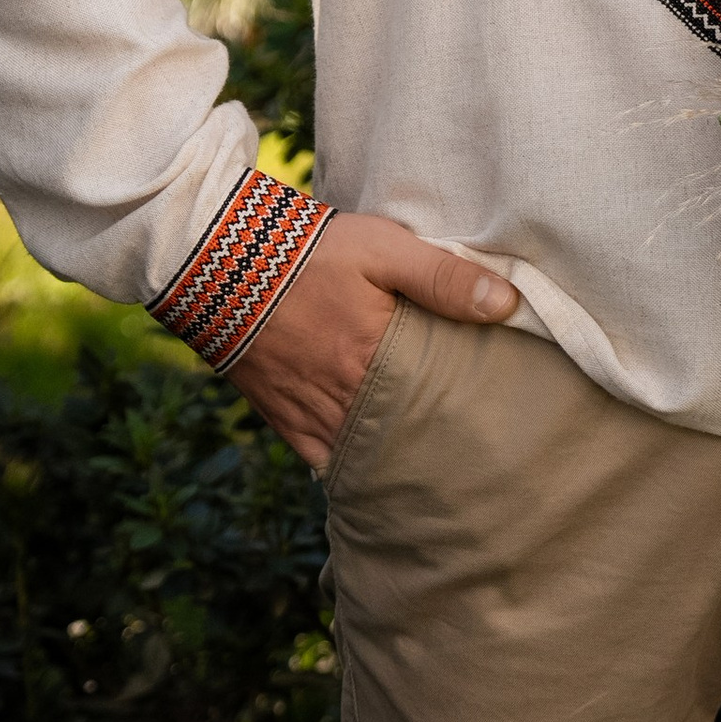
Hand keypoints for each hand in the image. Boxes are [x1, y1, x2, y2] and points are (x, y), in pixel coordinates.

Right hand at [231, 208, 518, 466]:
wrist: (215, 261)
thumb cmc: (306, 252)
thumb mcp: (383, 249)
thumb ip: (442, 277)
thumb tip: (506, 304)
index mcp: (375, 362)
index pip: (437, 405)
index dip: (466, 416)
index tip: (496, 422)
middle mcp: (344, 401)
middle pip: (403, 439)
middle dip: (435, 446)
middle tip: (472, 454)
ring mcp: (310, 415)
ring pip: (365, 457)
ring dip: (395, 459)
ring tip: (433, 467)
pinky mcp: (281, 417)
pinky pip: (322, 461)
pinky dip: (349, 467)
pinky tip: (376, 472)